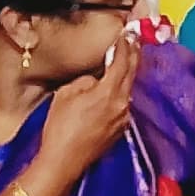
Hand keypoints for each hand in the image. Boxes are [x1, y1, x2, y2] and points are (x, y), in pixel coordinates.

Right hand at [31, 28, 139, 185]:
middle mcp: (123, 104)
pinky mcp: (120, 129)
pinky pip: (122, 105)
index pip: (122, 62)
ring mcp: (124, 118)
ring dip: (126, 74)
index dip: (125, 46)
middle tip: (134, 40)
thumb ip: (86, 81)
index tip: (127, 34)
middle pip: (132, 74)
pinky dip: (120, 93)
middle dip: (133, 55)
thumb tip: (96, 79)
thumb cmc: (60, 127)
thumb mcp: (66, 95)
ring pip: (128, 90)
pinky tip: (113, 89)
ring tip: (124, 60)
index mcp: (110, 93)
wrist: (63, 161)